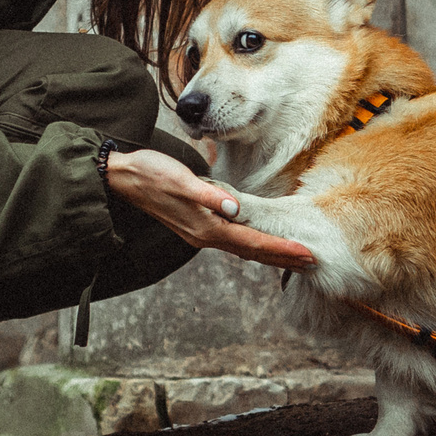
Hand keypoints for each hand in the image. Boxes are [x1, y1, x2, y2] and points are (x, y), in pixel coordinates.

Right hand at [104, 146, 314, 271]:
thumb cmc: (152, 174)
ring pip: (243, 248)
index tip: (307, 254)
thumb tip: (235, 208)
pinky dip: (251, 244)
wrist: (123, 177)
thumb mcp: (181, 180)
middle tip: (312, 262)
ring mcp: (200, 232)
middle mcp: (205, 235)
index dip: (281, 249)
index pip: (252, 242)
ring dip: (269, 253)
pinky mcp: (197, 224)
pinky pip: (232, 240)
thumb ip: (209, 195)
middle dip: (282, 258)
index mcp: (206, 227)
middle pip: (252, 251)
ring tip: (293, 256)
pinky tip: (258, 242)